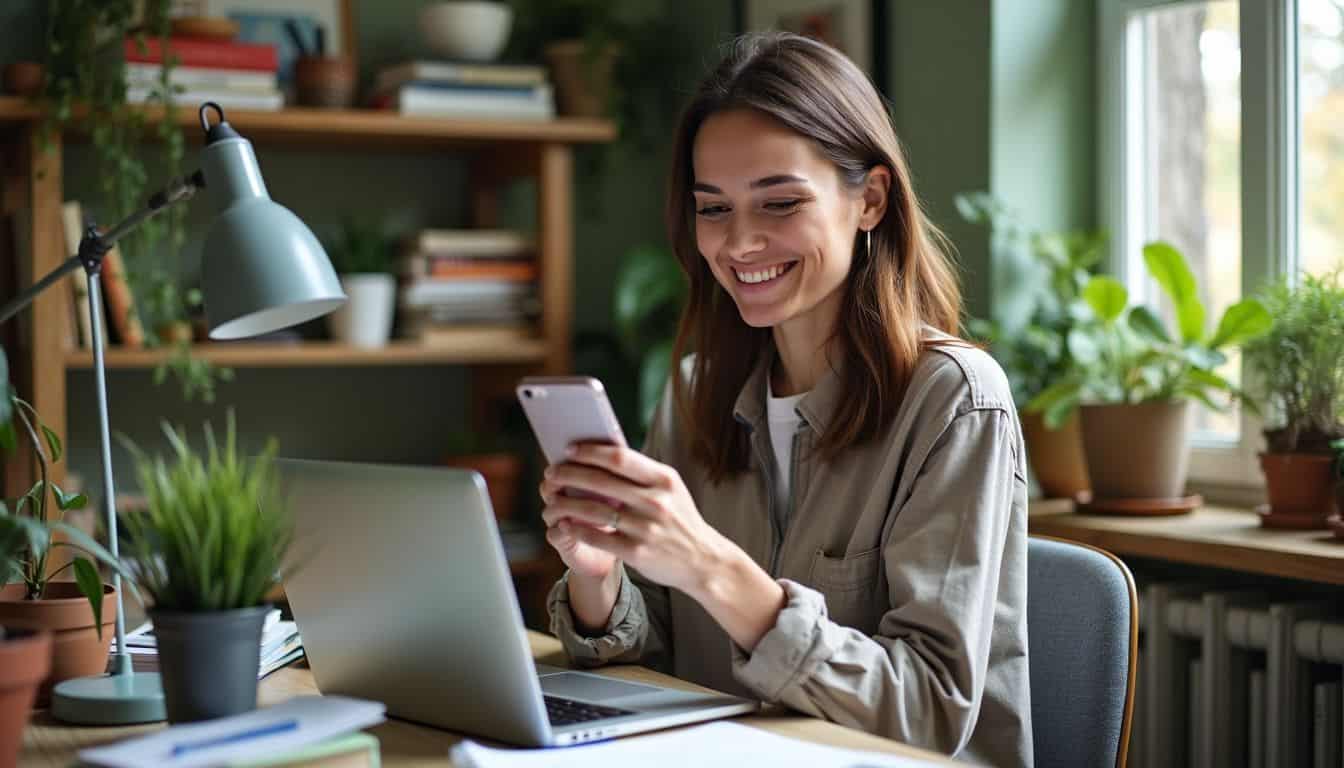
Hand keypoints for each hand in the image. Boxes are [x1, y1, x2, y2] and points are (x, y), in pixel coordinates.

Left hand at [539, 443, 727, 594]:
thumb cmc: (680, 520)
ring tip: (551, 499)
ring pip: (595, 510)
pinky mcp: (637, 552)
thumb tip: (605, 453)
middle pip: (602, 481)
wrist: (703, 561)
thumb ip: (643, 474)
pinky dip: (577, 529)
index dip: (591, 451)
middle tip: (551, 472)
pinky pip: (598, 537)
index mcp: (664, 480)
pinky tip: (564, 524)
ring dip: (567, 503)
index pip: (620, 457)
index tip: (569, 449)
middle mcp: (656, 502)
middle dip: (570, 474)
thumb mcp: (671, 490)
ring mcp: (647, 528)